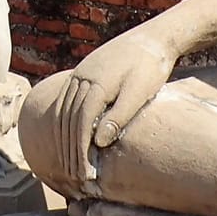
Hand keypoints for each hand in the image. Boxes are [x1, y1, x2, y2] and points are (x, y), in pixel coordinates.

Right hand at [38, 35, 178, 190]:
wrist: (154, 38)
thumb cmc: (150, 67)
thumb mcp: (139, 93)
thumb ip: (118, 116)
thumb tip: (97, 142)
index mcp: (95, 84)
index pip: (79, 123)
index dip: (80, 150)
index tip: (85, 174)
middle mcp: (81, 78)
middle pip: (67, 119)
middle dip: (69, 150)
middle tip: (75, 177)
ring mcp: (80, 74)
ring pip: (63, 110)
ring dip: (64, 138)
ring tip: (70, 162)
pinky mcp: (84, 73)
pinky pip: (66, 101)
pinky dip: (64, 122)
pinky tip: (69, 136)